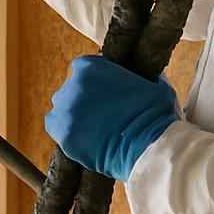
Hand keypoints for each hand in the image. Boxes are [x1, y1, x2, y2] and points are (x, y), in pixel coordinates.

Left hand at [45, 55, 178, 180]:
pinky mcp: (63, 135)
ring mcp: (65, 110)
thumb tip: (135, 75)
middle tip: (103, 113)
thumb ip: (135, 74)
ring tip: (94, 129)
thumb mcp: (151, 81)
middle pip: (71, 89)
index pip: (83, 68)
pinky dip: (67, 133)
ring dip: (74, 116)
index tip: (104, 92)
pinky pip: (57, 130)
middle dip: (84, 100)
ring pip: (62, 110)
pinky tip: (84, 139)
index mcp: (90, 66)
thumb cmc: (156, 113)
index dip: (94, 81)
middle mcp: (72, 85)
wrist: (150, 147)